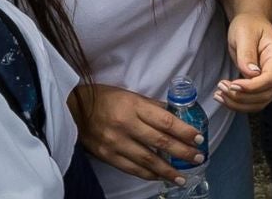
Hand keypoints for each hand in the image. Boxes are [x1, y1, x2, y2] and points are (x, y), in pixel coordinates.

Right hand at [71, 84, 204, 183]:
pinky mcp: (106, 155)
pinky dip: (147, 174)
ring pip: (147, 160)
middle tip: (198, 158)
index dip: (184, 131)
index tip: (199, 139)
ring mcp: (115, 142)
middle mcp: (126, 125)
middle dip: (182, 152)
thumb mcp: (131, 95)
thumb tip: (175, 115)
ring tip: (182, 177)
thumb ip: (152, 106)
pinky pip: (131, 168)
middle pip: (160, 142)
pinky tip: (160, 177)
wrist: (72, 108)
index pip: (166, 121)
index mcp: (134, 106)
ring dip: (167, 170)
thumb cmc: (104, 98)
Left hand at [218, 13, 271, 112]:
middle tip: (221, 88)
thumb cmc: (248, 25)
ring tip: (220, 94)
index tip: (232, 85)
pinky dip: (240, 103)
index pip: (270, 78)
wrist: (251, 23)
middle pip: (266, 94)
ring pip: (261, 101)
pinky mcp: (264, 84)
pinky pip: (255, 100)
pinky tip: (225, 97)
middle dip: (243, 97)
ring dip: (240, 103)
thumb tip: (251, 74)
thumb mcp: (244, 33)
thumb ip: (247, 53)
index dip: (252, 87)